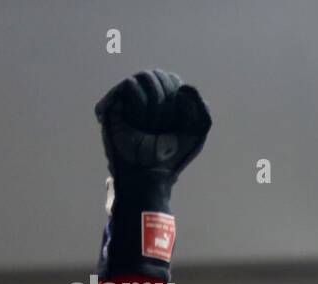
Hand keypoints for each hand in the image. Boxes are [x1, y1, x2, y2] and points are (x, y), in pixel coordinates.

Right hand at [95, 70, 210, 183]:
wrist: (149, 174)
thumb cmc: (174, 156)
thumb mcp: (198, 131)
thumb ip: (202, 107)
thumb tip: (183, 86)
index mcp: (168, 100)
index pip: (171, 79)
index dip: (178, 95)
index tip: (178, 120)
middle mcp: (148, 96)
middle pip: (158, 75)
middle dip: (165, 101)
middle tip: (160, 126)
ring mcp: (131, 99)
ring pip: (145, 77)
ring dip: (153, 104)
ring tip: (148, 125)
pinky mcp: (115, 105)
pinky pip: (130, 86)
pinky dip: (139, 101)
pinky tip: (138, 120)